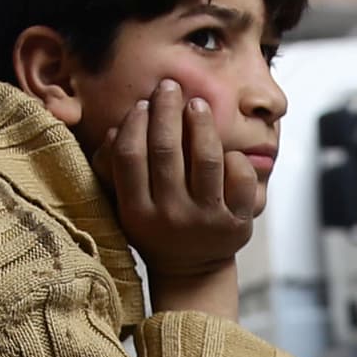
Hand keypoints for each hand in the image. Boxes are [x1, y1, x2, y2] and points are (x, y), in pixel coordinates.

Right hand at [102, 78, 256, 314]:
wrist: (193, 270)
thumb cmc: (156, 226)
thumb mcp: (127, 206)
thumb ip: (116, 170)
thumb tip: (116, 127)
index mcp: (137, 213)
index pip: (130, 156)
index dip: (135, 124)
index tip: (142, 104)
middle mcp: (171, 218)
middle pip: (166, 151)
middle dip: (167, 110)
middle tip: (170, 86)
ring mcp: (207, 221)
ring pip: (207, 159)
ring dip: (201, 123)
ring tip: (196, 103)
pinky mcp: (238, 224)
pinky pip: (240, 177)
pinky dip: (234, 156)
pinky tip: (225, 146)